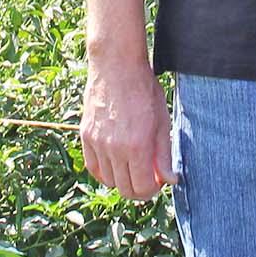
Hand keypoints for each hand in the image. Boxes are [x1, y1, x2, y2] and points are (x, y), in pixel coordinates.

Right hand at [81, 60, 173, 200]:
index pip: (143, 188)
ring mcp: (97, 143)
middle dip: (139, 190)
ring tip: (133, 168)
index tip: (159, 181)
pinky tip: (115, 165)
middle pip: (125, 189)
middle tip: (148, 179)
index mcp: (137, 146)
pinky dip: (105, 172)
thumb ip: (164, 154)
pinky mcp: (86, 136)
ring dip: (122, 180)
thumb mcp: (162, 121)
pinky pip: (93, 167)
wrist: (116, 66)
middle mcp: (114, 148)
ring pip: (108, 181)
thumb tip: (170, 180)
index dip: (153, 190)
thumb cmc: (144, 90)